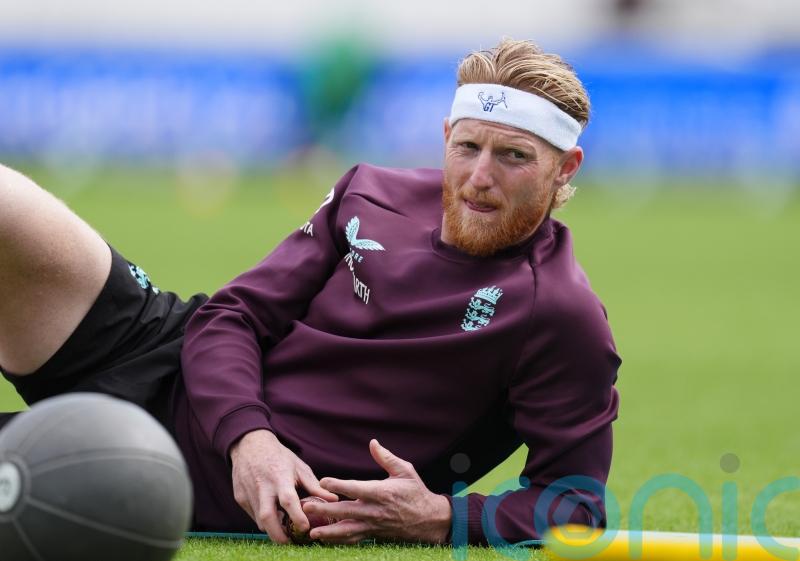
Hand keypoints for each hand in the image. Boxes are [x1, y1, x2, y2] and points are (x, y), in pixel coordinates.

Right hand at [229, 429, 337, 543]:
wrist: (249, 445)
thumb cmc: (279, 456)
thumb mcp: (299, 467)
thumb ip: (314, 485)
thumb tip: (333, 499)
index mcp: (279, 477)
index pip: (288, 500)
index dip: (297, 516)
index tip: (305, 528)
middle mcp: (262, 486)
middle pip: (267, 517)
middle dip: (278, 534)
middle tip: (290, 542)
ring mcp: (248, 493)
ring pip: (259, 520)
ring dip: (271, 528)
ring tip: (284, 531)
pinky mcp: (240, 498)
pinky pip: (253, 515)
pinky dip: (263, 520)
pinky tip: (273, 518)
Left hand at [304, 439, 451, 543]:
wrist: (428, 519)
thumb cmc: (416, 491)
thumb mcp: (405, 470)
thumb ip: (387, 457)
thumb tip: (373, 443)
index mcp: (382, 492)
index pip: (356, 489)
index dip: (338, 485)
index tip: (323, 481)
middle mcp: (376, 511)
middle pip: (346, 511)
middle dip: (325, 510)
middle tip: (306, 506)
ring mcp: (373, 525)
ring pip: (348, 530)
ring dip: (329, 532)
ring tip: (312, 532)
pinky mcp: (373, 533)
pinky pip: (354, 538)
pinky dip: (339, 540)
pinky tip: (326, 539)